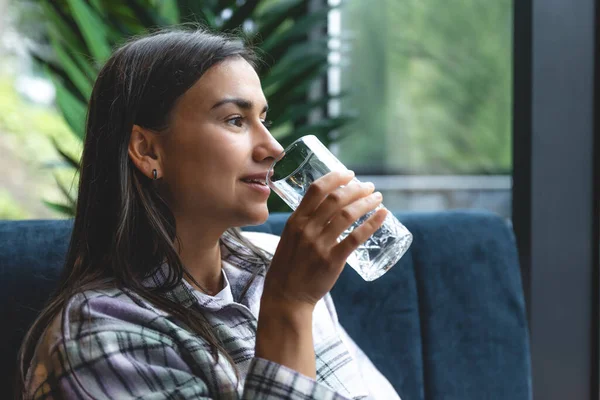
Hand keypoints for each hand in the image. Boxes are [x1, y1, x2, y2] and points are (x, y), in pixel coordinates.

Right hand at [262, 170, 386, 312]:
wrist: (286, 296)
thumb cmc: (288, 267)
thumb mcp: (289, 238)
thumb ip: (305, 223)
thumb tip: (327, 207)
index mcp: (295, 221)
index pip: (316, 190)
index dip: (335, 178)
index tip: (349, 173)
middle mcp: (306, 229)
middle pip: (335, 199)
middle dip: (356, 189)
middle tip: (369, 186)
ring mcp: (319, 245)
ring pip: (347, 215)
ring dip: (366, 202)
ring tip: (378, 198)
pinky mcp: (332, 260)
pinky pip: (355, 237)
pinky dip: (371, 223)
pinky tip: (382, 215)